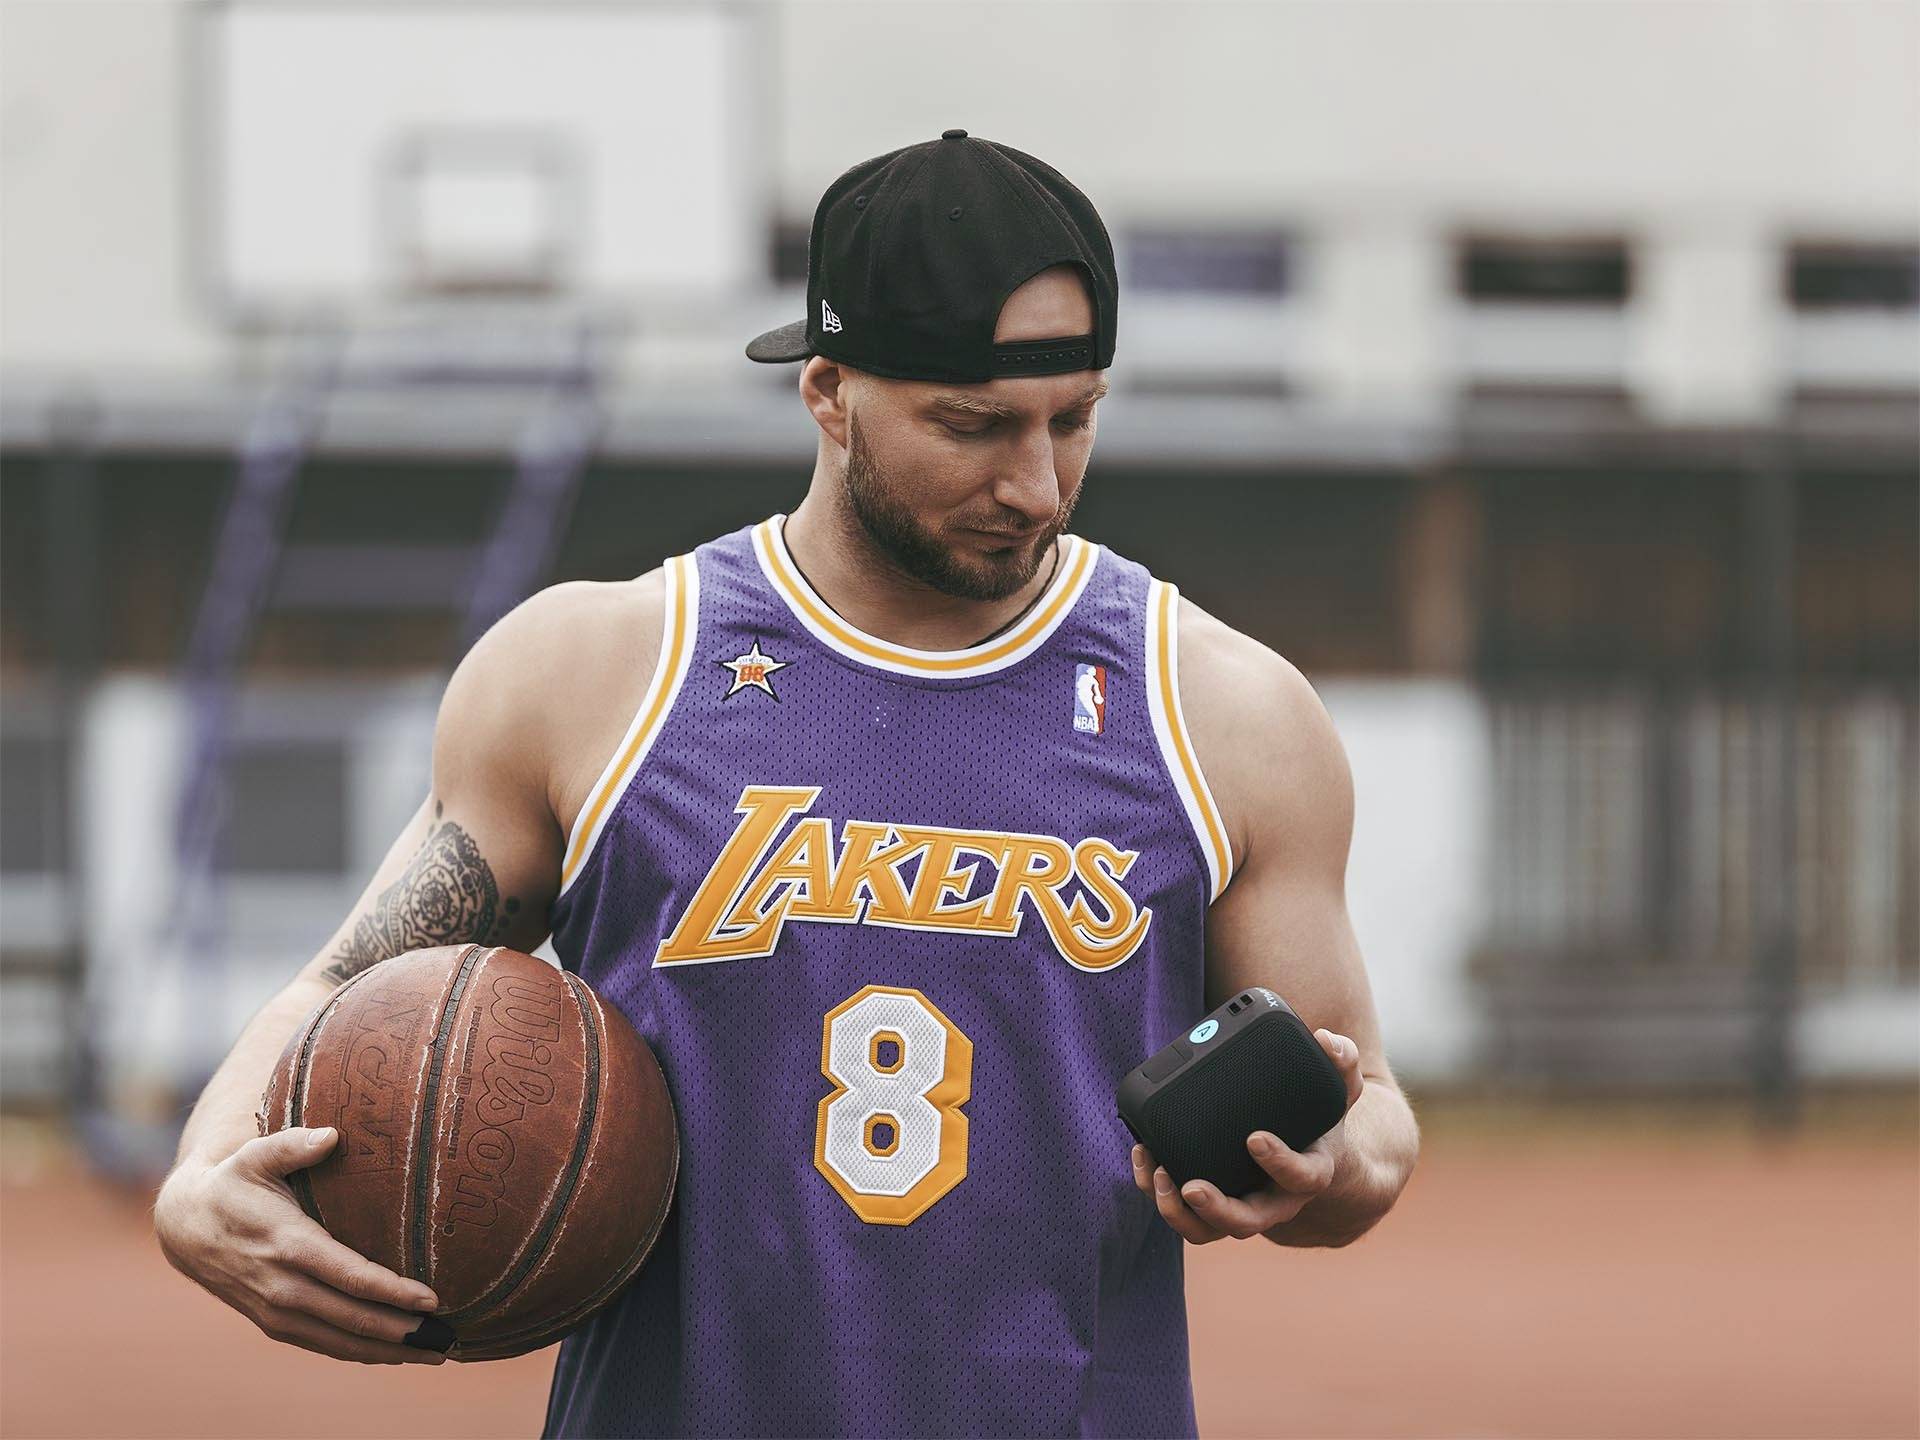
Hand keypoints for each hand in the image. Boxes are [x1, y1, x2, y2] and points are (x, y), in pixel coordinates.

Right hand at [154, 1126, 447, 1363]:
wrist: (185, 1227)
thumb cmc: (233, 1183)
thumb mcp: (255, 1156)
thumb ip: (292, 1144)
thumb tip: (331, 1136)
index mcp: (288, 1244)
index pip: (351, 1276)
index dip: (393, 1291)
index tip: (433, 1298)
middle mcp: (283, 1287)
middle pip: (354, 1318)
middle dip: (405, 1331)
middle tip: (450, 1335)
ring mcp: (277, 1312)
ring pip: (343, 1341)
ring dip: (390, 1351)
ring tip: (437, 1352)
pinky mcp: (275, 1325)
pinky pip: (326, 1345)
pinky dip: (363, 1353)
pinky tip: (396, 1353)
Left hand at [1130, 1027, 1365, 1243]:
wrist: (1309, 1155)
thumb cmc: (1317, 1122)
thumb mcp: (1338, 1092)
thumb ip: (1341, 1064)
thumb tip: (1328, 1039)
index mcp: (1309, 1174)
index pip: (1301, 1178)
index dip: (1279, 1163)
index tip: (1255, 1137)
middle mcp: (1275, 1200)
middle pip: (1248, 1222)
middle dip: (1217, 1209)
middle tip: (1191, 1185)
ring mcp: (1242, 1206)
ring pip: (1208, 1230)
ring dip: (1178, 1212)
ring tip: (1158, 1173)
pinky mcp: (1213, 1201)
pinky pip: (1183, 1213)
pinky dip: (1158, 1191)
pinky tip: (1144, 1156)